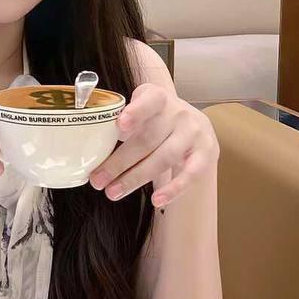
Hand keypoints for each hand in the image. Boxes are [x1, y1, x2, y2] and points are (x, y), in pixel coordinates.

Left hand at [88, 84, 218, 208]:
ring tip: (113, 192)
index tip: (120, 125)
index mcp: (158, 98)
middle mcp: (179, 113)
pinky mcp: (205, 154)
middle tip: (97, 180)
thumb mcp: (140, 108)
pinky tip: (156, 200)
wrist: (193, 120)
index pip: (148, 102)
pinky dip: (173, 190)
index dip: (135, 113)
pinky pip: (190, 175)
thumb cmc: (156, 117)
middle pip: (148, 140)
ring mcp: (194, 134)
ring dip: (136, 178)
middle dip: (120, 162)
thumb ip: (124, 122)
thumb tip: (93, 146)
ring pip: (164, 158)